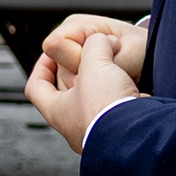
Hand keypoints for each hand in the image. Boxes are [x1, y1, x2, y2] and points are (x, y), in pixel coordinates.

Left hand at [25, 24, 143, 156]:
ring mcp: (97, 134)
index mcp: (57, 112)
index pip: (36, 87)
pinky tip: (132, 88)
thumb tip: (101, 40)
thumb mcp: (95, 63)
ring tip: (115, 70)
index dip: (41, 67)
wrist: (139, 135)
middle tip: (90, 59)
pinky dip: (122, 98)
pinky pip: (117, 113)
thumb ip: (94, 45)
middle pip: (67, 95)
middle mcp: (74, 127)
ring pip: (95, 103)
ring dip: (104, 86)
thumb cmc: (107, 105)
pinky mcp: (120, 135)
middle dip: (79, 73)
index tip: (53, 55)